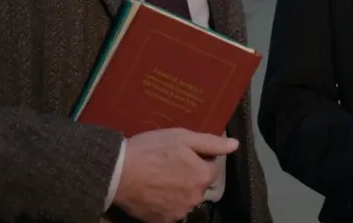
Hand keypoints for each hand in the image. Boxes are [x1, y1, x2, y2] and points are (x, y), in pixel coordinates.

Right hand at [112, 128, 238, 222]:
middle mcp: (196, 198)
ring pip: (185, 199)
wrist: (117, 172)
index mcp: (203, 176)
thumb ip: (211, 143)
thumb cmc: (151, 150)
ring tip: (159, 178)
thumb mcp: (182, 137)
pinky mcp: (163, 221)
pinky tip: (153, 191)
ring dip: (178, 191)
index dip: (197, 159)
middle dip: (188, 176)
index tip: (181, 154)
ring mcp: (179, 212)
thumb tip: (235, 145)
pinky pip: (171, 211)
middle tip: (168, 165)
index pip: (210, 168)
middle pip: (198, 185)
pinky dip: (165, 203)